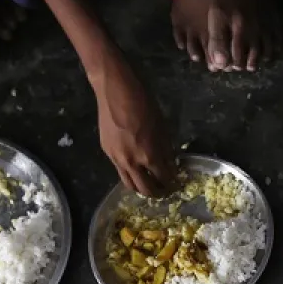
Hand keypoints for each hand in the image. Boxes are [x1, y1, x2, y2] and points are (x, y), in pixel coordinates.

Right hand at [95, 66, 175, 196]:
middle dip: (157, 192)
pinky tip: (136, 169)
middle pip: (145, 189)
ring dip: (141, 188)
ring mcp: (116, 158)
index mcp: (149, 155)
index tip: (176, 184)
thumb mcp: (162, 127)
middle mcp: (131, 162)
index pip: (163, 179)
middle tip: (164, 190)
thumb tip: (171, 165)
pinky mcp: (106, 152)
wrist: (115, 91)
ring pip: (129, 184)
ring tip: (149, 185)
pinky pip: (120, 171)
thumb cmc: (144, 104)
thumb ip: (166, 150)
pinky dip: (130, 174)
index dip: (172, 183)